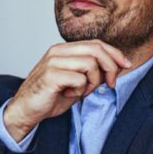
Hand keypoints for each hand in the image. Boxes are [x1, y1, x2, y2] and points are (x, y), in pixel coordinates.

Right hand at [1, 40, 132, 142]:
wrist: (26, 109)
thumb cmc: (51, 96)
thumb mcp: (78, 81)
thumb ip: (93, 72)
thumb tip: (117, 66)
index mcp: (64, 49)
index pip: (96, 43)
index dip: (115, 53)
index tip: (126, 65)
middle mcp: (57, 51)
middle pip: (96, 49)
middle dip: (110, 67)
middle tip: (110, 84)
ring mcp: (53, 62)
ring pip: (90, 64)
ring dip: (93, 82)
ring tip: (82, 91)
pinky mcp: (51, 75)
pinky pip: (79, 79)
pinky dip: (80, 90)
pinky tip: (69, 94)